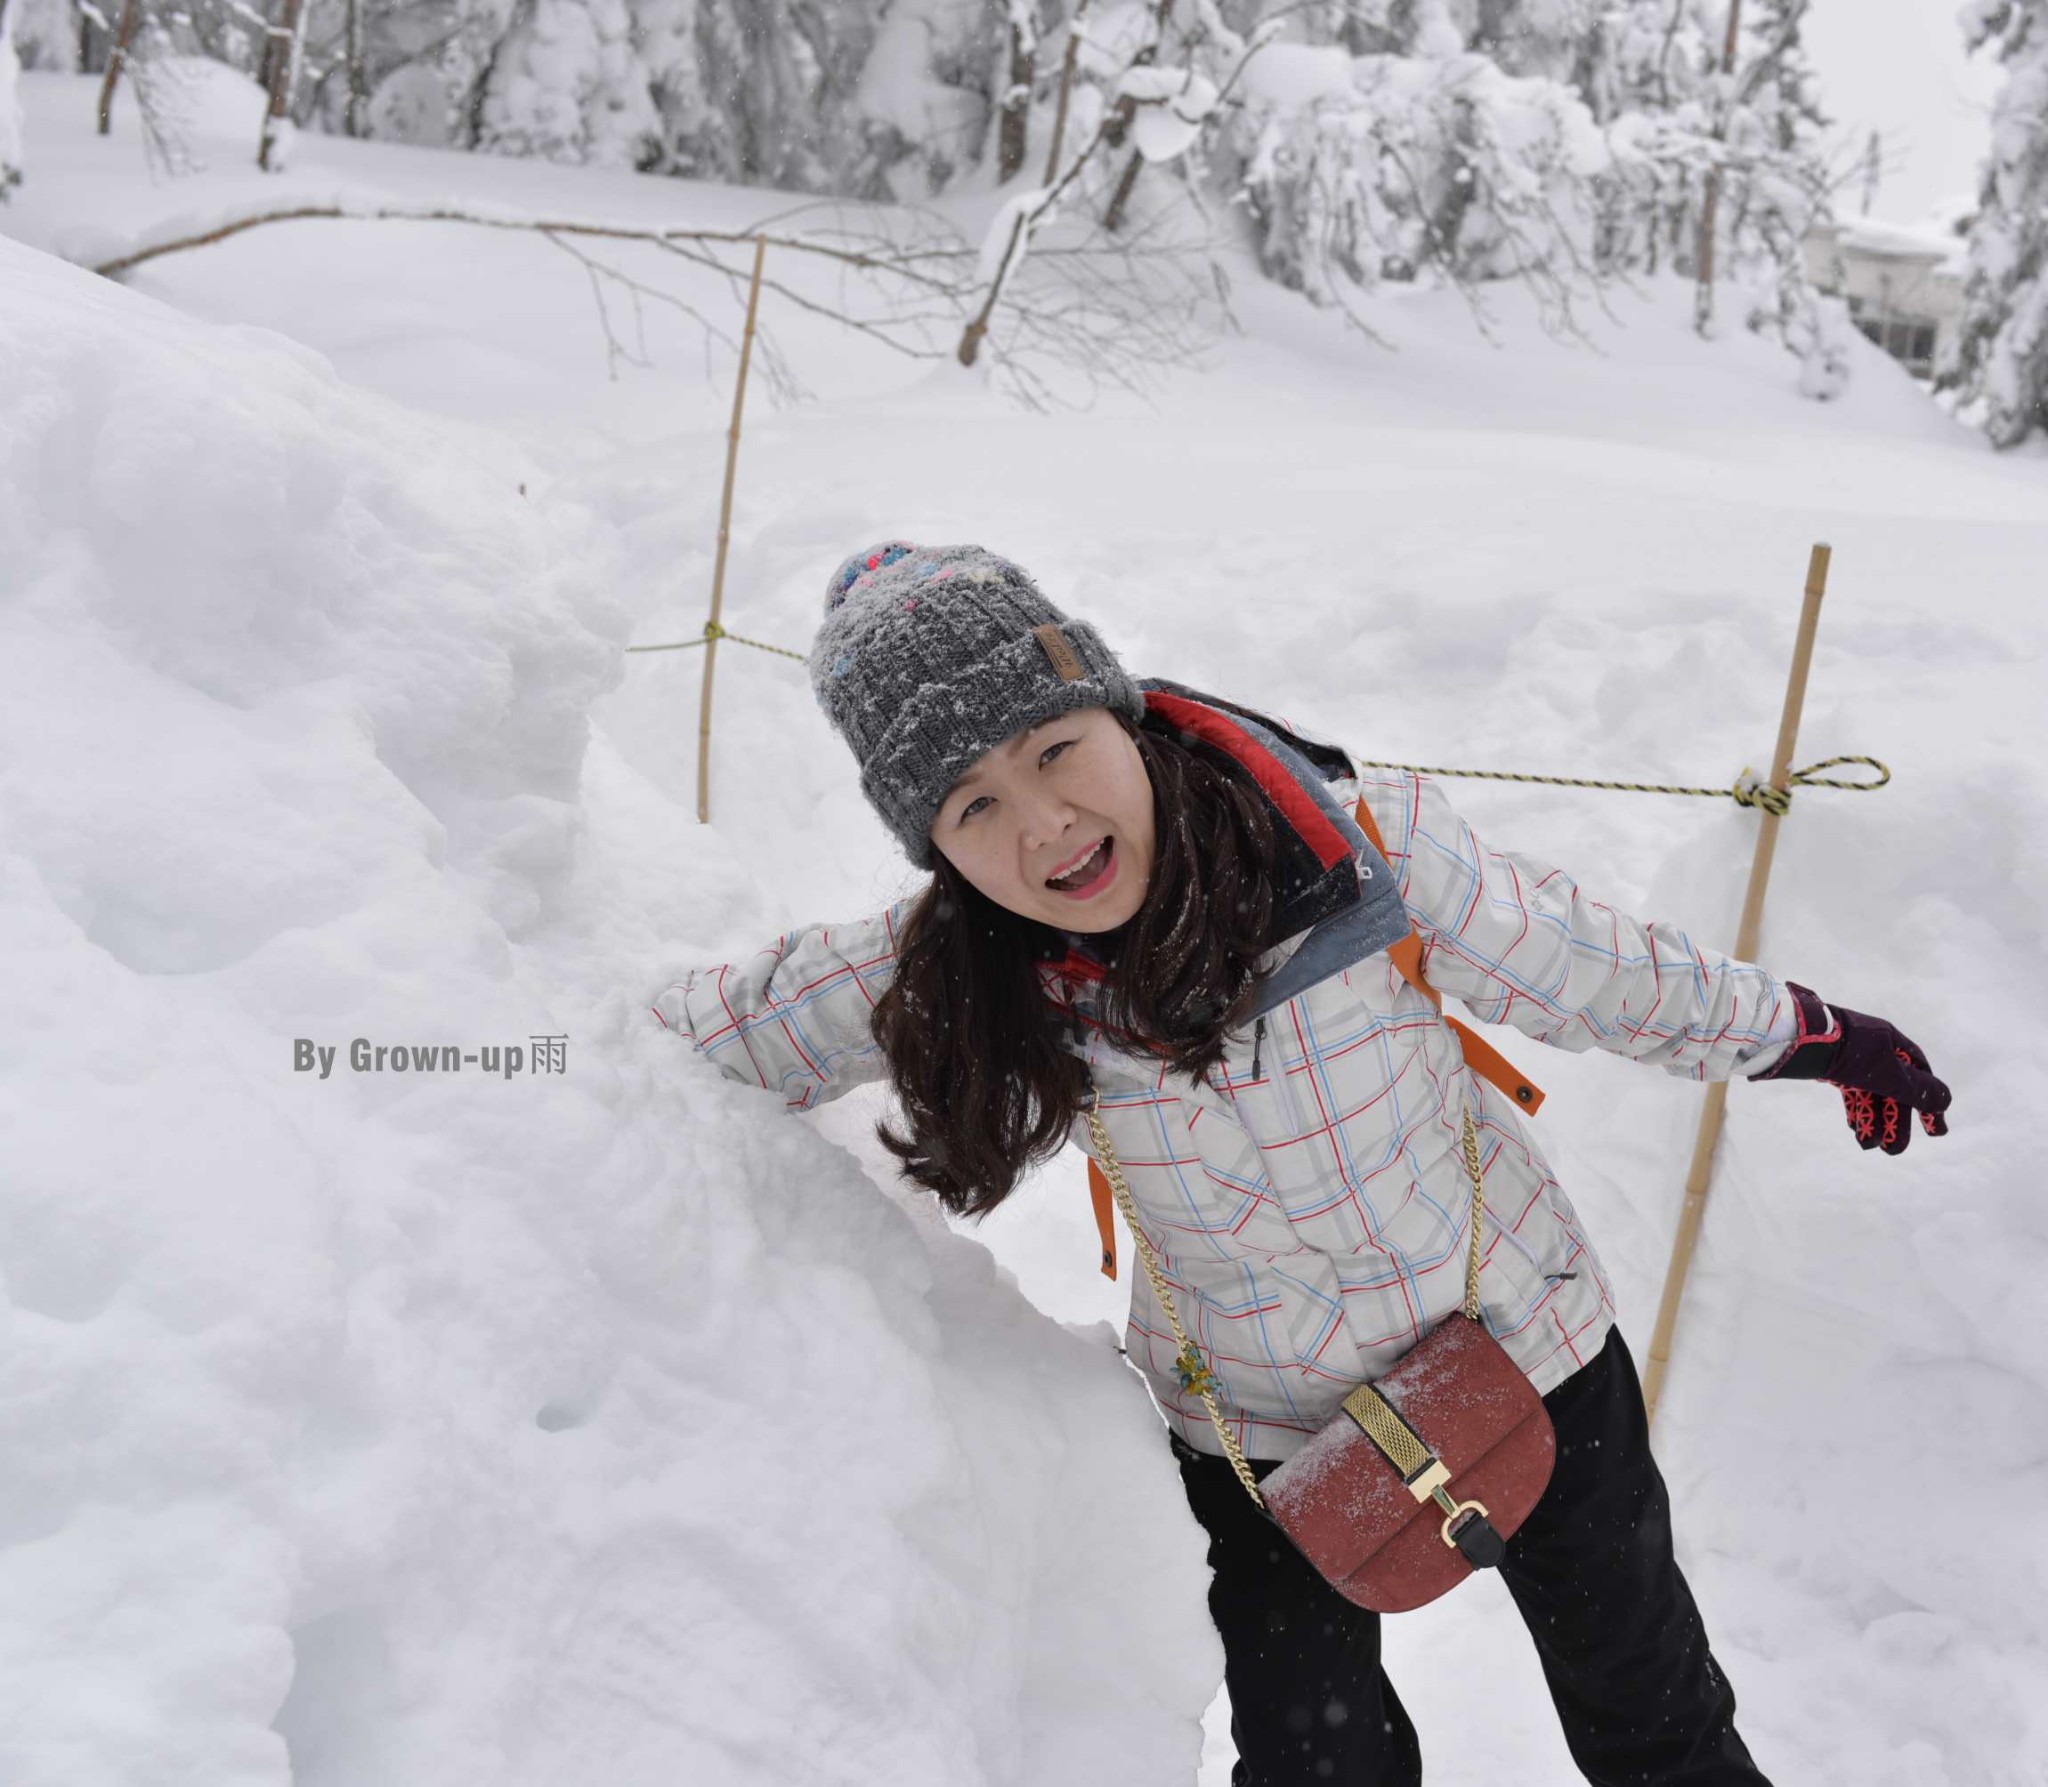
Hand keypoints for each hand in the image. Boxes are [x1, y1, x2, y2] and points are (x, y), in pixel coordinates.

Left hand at [1749, 982, 1951, 1155]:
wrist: (1794, 1038)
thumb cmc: (1845, 1052)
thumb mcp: (1886, 1073)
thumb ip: (1915, 1089)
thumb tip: (1945, 1102)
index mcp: (1892, 1042)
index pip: (1919, 1075)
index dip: (1928, 1103)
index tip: (1935, 1131)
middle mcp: (1874, 1048)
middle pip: (1893, 1090)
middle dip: (1895, 1122)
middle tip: (1894, 1151)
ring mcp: (1851, 1057)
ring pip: (1870, 1093)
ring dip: (1872, 1120)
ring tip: (1868, 1146)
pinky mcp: (1830, 1065)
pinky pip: (1851, 1090)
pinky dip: (1855, 1109)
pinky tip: (1855, 1128)